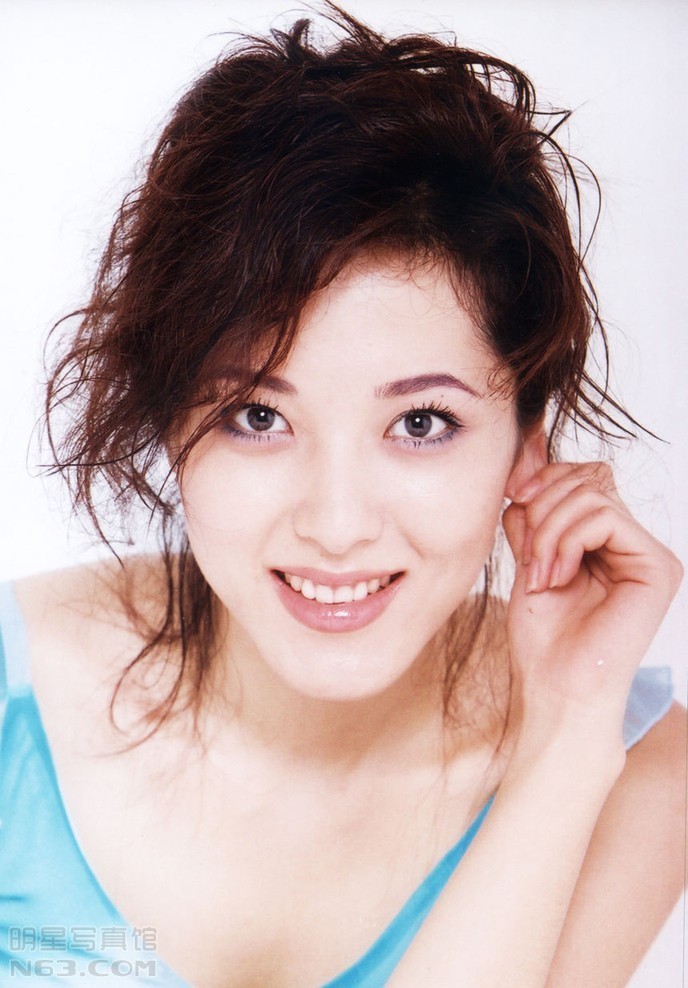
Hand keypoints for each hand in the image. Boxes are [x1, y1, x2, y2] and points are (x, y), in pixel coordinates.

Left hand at [502, 461, 681, 737]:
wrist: (553, 690)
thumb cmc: (542, 638)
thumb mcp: (529, 557)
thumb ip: (533, 513)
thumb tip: (524, 462)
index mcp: (609, 541)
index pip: (583, 477)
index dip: (544, 480)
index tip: (513, 503)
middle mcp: (635, 544)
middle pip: (588, 478)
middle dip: (542, 506)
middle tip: (528, 557)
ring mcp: (650, 555)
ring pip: (592, 493)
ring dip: (548, 530)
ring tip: (540, 573)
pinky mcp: (657, 567)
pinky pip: (604, 516)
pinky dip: (565, 539)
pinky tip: (556, 576)